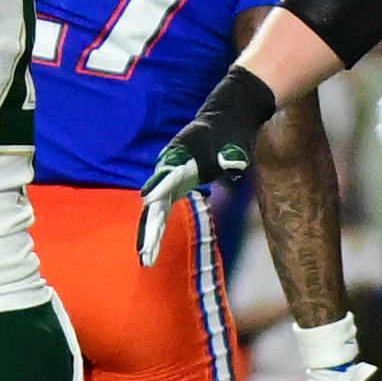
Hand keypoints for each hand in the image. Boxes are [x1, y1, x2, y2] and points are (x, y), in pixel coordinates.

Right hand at [137, 117, 250, 265]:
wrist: (223, 122)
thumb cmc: (230, 131)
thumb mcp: (235, 140)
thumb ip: (232, 153)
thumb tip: (233, 163)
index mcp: (183, 152)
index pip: (170, 171)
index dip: (161, 184)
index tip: (149, 199)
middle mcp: (170, 166)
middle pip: (156, 197)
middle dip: (151, 223)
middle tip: (145, 249)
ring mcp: (169, 179)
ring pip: (155, 209)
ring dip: (150, 232)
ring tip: (146, 258)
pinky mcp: (173, 188)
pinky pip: (162, 212)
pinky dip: (156, 229)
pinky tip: (151, 251)